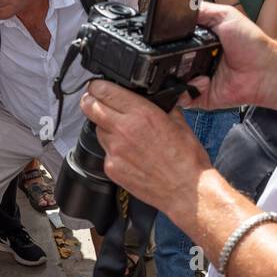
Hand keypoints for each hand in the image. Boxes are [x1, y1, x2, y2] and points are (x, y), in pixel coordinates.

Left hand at [81, 79, 209, 219]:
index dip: (97, 86)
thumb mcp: (178, 122)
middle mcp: (123, 130)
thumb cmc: (186, 159)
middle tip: (95, 101)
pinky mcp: (111, 168)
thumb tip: (152, 98)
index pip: (103, 91)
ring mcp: (114, 150)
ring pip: (97, 130)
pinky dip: (112, 149)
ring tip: (123, 133)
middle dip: (91, 101)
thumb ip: (160, 107)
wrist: (186, 190)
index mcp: (141, 113)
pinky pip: (105, 152)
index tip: (97, 86)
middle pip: (89, 107)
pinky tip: (129, 153)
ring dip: (104, 127)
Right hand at [176, 2, 276, 111]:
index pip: (173, 42)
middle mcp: (194, 61)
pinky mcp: (198, 97)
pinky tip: (202, 81)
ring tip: (196, 69)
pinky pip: (181, 98)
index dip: (167, 41)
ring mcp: (195, 79)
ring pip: (170, 81)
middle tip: (183, 54)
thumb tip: (180, 5)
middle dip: (168, 59)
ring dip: (178, 75)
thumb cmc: (251, 44)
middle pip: (167, 61)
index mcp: (198, 43)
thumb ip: (202, 10)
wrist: (264, 70)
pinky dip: (186, 91)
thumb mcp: (225, 16)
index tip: (164, 39)